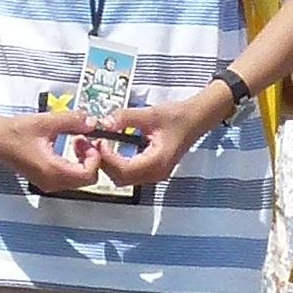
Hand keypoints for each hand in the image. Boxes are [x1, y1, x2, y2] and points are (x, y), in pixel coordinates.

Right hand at [0, 108, 112, 196]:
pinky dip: (75, 164)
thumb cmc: (15, 132)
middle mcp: (51, 181)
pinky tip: (69, 148)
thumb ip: (72, 120)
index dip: (95, 157)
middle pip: (87, 180)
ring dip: (83, 161)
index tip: (92, 141)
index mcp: (52, 170)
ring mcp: (48, 183)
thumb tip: (91, 122)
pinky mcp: (46, 180)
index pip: (88, 173)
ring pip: (79, 180)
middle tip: (86, 140)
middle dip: (91, 159)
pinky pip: (69, 178)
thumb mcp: (46, 122)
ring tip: (77, 141)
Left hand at [91, 92, 231, 191]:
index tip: (100, 141)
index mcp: (157, 162)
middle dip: (105, 164)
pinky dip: (118, 165)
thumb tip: (104, 122)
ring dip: (110, 166)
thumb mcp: (150, 113)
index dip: (108, 158)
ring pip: (124, 179)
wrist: (196, 118)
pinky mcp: (153, 170)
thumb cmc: (178, 117)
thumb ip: (126, 118)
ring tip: (103, 146)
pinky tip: (113, 150)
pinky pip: (131, 174)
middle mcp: (156, 173)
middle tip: (96, 144)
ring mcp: (155, 174)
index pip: (124, 169)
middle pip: (121, 179)